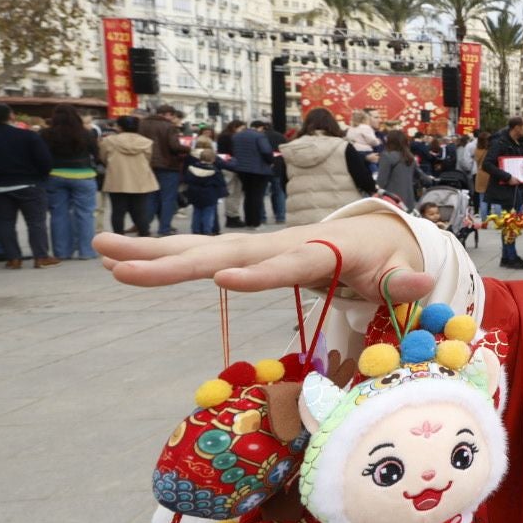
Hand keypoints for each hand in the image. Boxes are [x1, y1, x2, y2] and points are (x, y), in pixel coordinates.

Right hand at [95, 211, 430, 302]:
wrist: (379, 238)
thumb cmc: (391, 262)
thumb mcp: (404, 273)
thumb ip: (408, 283)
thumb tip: (420, 283)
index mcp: (323, 252)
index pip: (289, 266)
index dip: (260, 274)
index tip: (225, 279)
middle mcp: (282, 244)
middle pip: (226, 253)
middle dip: (176, 262)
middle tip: (122, 265)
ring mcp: (260, 247)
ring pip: (202, 250)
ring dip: (153, 253)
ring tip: (102, 252)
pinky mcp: (247, 255)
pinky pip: (200, 257)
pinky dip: (161, 258)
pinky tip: (117, 261)